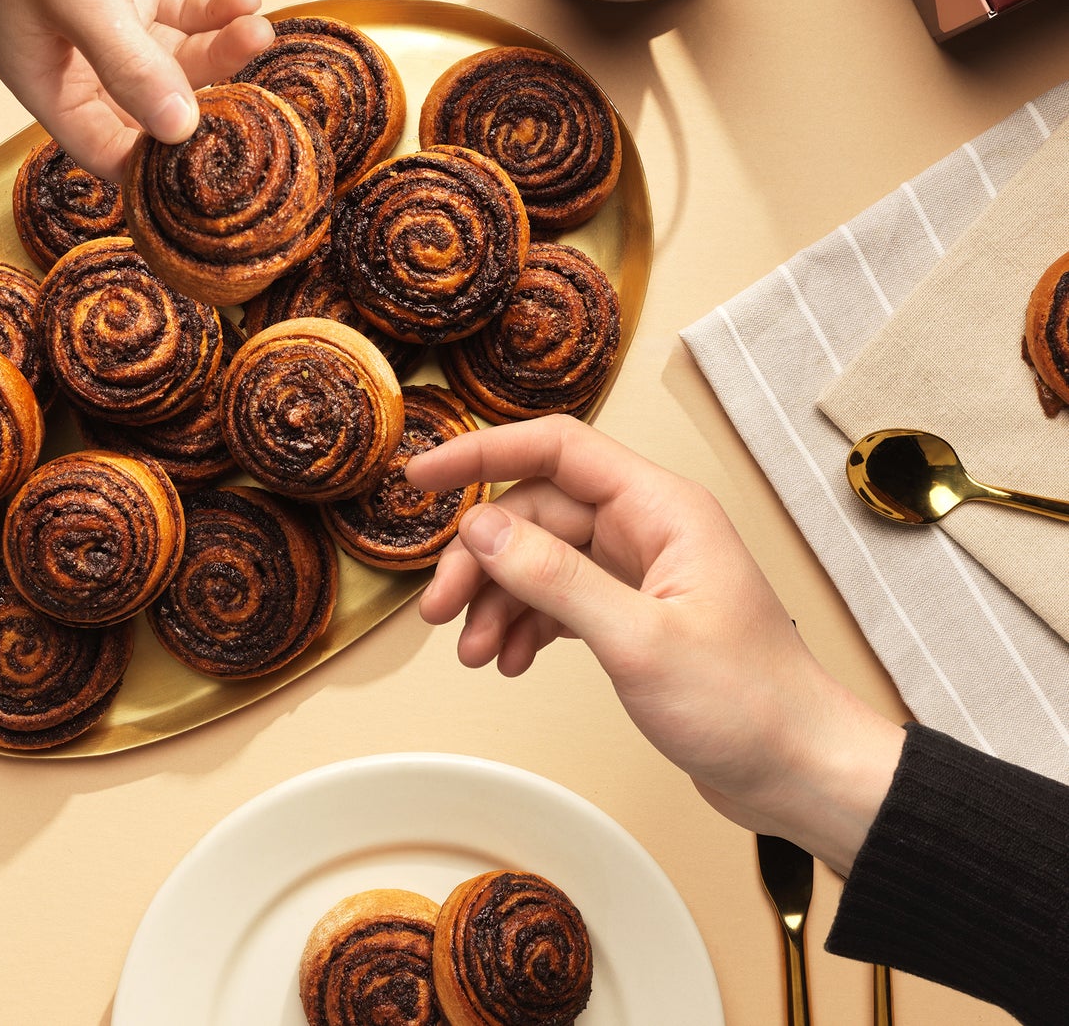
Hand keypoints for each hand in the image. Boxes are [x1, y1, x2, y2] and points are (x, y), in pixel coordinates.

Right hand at [0, 0, 273, 178]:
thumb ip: (130, 67)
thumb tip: (176, 134)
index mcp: (37, 72)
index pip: (103, 149)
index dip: (156, 164)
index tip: (215, 166)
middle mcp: (68, 51)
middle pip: (148, 107)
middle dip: (203, 97)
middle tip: (254, 89)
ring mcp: (103, 13)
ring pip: (176, 58)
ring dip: (221, 47)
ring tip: (258, 26)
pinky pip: (185, 13)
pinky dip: (217, 10)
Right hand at [408, 415, 903, 872]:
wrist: (801, 776)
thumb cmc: (749, 706)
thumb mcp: (638, 641)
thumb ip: (555, 578)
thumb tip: (482, 526)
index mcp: (662, 508)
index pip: (557, 448)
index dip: (484, 454)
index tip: (424, 476)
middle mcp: (648, 528)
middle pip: (537, 513)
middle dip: (482, 559)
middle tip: (440, 609)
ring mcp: (640, 571)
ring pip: (541, 560)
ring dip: (499, 601)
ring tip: (475, 653)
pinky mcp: (634, 613)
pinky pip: (559, 598)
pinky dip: (527, 625)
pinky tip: (512, 660)